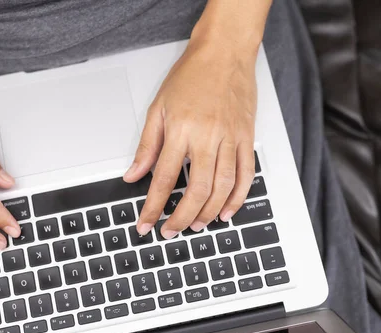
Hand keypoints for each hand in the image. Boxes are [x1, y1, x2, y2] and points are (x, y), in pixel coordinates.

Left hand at [124, 38, 256, 238]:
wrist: (224, 53)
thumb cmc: (190, 76)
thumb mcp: (158, 107)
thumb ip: (146, 146)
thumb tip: (133, 175)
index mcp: (180, 130)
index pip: (163, 179)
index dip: (153, 207)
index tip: (145, 225)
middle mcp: (207, 137)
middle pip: (196, 191)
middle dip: (181, 218)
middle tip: (171, 232)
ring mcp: (231, 139)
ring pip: (222, 188)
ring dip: (208, 213)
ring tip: (195, 225)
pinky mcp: (247, 138)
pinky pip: (246, 175)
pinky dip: (238, 198)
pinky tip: (227, 212)